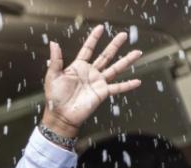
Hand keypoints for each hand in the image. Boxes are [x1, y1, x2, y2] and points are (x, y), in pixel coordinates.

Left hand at [42, 25, 142, 139]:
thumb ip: (56, 60)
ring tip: (137, 52)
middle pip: (105, 56)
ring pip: (115, 68)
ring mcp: (98, 82)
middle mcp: (90, 73)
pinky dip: (127, 85)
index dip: (94, 38)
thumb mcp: (53, 76)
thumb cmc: (55, 98)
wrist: (60, 116)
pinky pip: (117, 88)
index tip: (100, 28)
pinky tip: (137, 81)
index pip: (88, 49)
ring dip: (127, 60)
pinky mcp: (102, 93)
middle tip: (124, 35)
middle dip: (114, 45)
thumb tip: (53, 44)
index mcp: (78, 67)